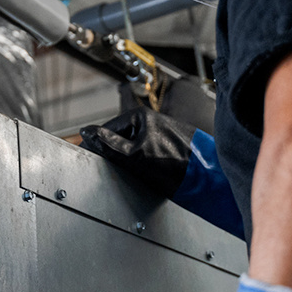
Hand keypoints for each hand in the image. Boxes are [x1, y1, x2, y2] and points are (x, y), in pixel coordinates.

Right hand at [80, 107, 194, 197]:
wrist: (204, 176)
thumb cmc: (173, 163)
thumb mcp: (134, 155)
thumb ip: (109, 144)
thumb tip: (88, 132)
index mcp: (141, 116)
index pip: (108, 129)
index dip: (96, 144)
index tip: (86, 156)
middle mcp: (150, 120)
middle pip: (120, 138)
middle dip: (112, 152)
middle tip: (104, 169)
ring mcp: (159, 132)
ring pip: (132, 146)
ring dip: (126, 159)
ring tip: (126, 173)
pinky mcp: (166, 145)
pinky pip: (144, 153)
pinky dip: (139, 163)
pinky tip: (141, 174)